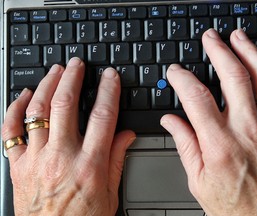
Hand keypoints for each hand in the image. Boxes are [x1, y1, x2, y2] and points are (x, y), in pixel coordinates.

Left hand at [2, 58, 134, 214]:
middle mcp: (61, 157)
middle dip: (72, 78)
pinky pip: (10, 131)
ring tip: (55, 71)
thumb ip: (117, 158)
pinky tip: (25, 96)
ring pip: (37, 112)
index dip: (108, 91)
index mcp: (89, 165)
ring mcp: (36, 159)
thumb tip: (126, 135)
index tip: (109, 77)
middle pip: (65, 106)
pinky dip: (15, 109)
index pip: (102, 117)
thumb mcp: (110, 193)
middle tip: (76, 64)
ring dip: (47, 86)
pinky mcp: (18, 165)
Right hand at [161, 29, 256, 214]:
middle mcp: (247, 130)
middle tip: (210, 37)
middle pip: (232, 77)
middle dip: (219, 51)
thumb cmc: (232, 204)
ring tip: (238, 36)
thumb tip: (170, 120)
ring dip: (249, 51)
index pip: (196, 97)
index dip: (182, 78)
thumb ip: (184, 144)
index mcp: (219, 144)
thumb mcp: (198, 179)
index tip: (175, 72)